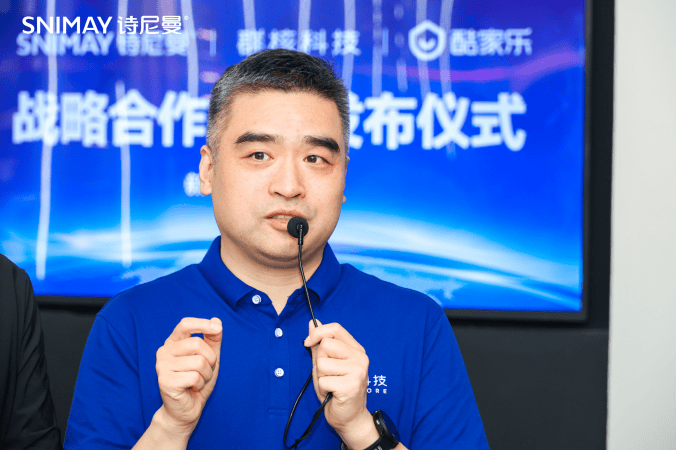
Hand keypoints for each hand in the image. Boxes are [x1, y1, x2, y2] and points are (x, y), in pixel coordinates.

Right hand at [154, 317, 221, 434]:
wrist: (187, 408)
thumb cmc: (197, 380)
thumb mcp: (209, 357)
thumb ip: (213, 339)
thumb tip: (216, 320)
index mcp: (173, 342)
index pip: (185, 324)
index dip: (202, 324)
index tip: (217, 328)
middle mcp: (164, 351)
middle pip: (197, 344)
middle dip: (210, 359)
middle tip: (206, 371)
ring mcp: (162, 366)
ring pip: (198, 362)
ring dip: (206, 374)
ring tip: (198, 381)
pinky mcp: (165, 381)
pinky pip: (195, 376)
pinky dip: (200, 383)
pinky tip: (192, 388)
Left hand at [305, 321, 378, 447]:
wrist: (350, 418)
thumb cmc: (337, 390)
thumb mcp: (326, 364)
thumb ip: (320, 344)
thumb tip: (312, 323)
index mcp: (355, 349)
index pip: (335, 329)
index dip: (318, 333)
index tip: (308, 342)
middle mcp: (360, 357)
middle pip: (326, 345)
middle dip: (320, 361)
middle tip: (328, 375)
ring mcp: (357, 371)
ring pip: (322, 364)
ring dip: (321, 377)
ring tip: (330, 385)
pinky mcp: (351, 385)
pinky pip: (323, 380)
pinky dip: (323, 389)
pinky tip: (332, 393)